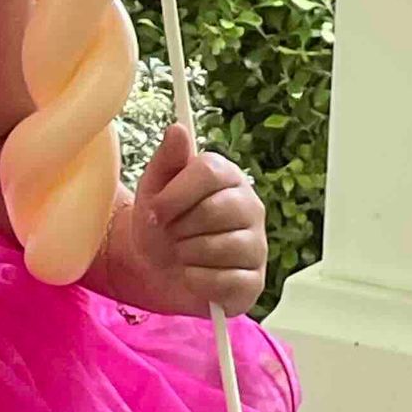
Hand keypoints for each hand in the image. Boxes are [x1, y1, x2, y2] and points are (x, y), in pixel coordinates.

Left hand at [121, 124, 267, 317]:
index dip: (176, 194)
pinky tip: (193, 274)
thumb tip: (178, 130)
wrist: (154, 267)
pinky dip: (197, 281)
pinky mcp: (255, 281)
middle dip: (178, 227)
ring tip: (182, 253)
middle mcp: (251, 206)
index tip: (155, 209)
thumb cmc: (160, 221)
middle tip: (172, 233)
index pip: (209, 172)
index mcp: (228, 176)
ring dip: (185, 255)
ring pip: (216, 248)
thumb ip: (167, 159)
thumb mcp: (154, 187)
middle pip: (212, 211)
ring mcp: (257, 244)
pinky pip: (223, 281)